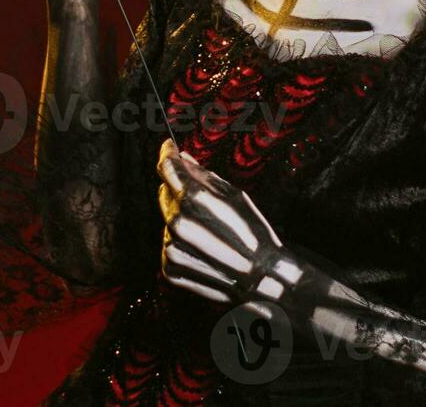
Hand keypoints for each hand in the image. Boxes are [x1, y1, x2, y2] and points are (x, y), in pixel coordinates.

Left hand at [157, 140, 303, 309]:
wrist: (261, 277)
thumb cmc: (253, 234)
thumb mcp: (234, 195)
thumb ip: (203, 176)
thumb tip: (182, 159)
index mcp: (194, 200)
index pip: (167, 168)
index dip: (167, 153)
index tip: (168, 147)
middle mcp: (178, 223)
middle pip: (164, 193)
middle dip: (177, 189)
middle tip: (201, 198)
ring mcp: (172, 248)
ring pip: (167, 221)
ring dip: (181, 218)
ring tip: (209, 231)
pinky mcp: (170, 268)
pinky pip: (168, 246)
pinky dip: (181, 243)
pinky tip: (203, 248)